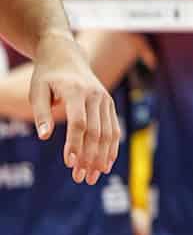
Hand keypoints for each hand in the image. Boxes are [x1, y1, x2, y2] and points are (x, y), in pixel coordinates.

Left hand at [28, 32, 120, 184]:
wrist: (66, 56)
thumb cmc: (47, 76)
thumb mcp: (37, 91)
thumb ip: (41, 113)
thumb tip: (45, 137)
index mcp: (76, 92)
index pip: (79, 123)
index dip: (75, 144)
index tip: (69, 164)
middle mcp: (95, 95)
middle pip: (96, 131)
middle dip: (90, 157)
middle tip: (81, 178)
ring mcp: (105, 99)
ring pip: (108, 132)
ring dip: (102, 157)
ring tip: (93, 176)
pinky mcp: (109, 104)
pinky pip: (114, 128)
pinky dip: (112, 147)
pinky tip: (107, 164)